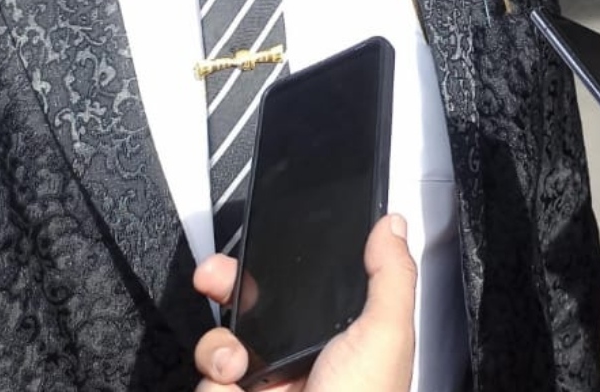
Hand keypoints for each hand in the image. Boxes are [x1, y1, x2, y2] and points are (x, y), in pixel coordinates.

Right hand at [193, 214, 416, 391]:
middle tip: (214, 275)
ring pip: (222, 345)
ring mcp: (265, 388)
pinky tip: (235, 391)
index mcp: (341, 337)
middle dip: (227, 285)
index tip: (262, 242)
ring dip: (219, 348)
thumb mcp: (387, 334)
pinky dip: (215, 387)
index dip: (282, 263)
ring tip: (235, 366)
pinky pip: (208, 385)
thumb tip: (391, 225)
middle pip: (253, 307)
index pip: (306, 287)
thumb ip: (390, 275)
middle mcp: (300, 360)